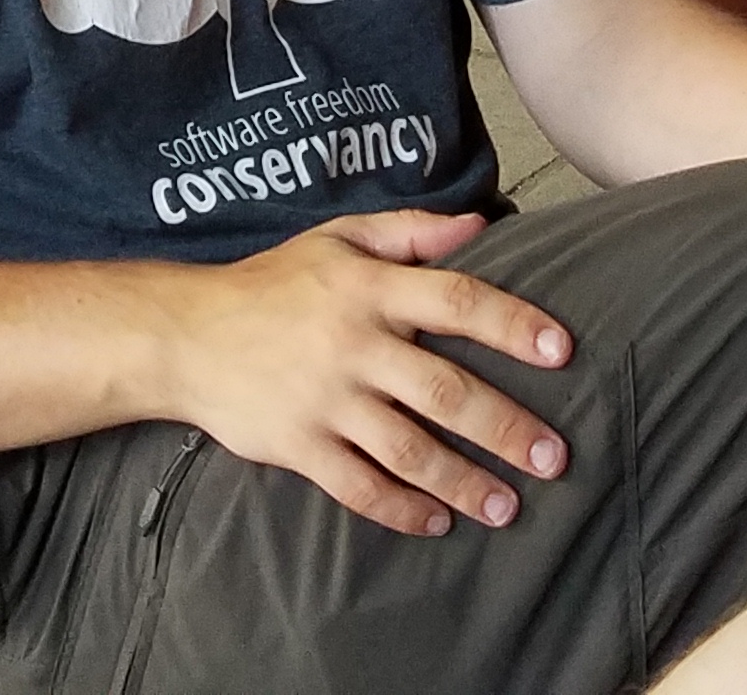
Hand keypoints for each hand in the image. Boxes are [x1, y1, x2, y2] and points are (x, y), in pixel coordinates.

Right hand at [159, 210, 573, 536]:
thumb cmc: (273, 282)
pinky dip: (400, 510)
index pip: (456, 300)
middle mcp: (352, 343)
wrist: (184, 333)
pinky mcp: (298, 446)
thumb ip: (411, 232)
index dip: (511, 325)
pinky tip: (436, 522)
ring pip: (408, 449)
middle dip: (505, 427)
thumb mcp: (338, 238)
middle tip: (554, 458)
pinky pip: (357, 487)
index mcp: (368, 287)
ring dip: (464, 482)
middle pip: (444, 390)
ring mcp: (324, 400)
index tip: (561, 351)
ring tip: (508, 508)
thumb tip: (481, 224)